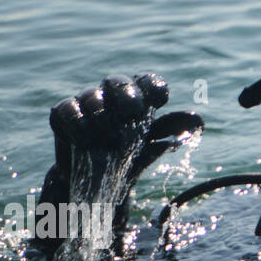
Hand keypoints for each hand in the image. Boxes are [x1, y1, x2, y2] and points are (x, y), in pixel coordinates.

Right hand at [48, 73, 202, 201]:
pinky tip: (86, 142)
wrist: (96, 178)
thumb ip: (174, 129)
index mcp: (138, 97)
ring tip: (108, 141)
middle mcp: (110, 94)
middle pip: (117, 82)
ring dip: (102, 118)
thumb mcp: (153, 143)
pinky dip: (78, 125)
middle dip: (126, 96)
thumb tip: (198, 120)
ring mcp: (85, 102)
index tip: (159, 102)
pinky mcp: (62, 114)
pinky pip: (67, 110)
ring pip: (92, 97)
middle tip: (132, 115)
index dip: (154, 88)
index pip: (148, 83)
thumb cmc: (128, 154)